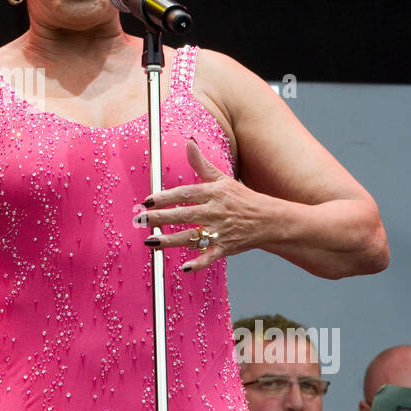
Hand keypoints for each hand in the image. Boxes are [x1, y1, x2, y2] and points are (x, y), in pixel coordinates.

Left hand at [136, 138, 275, 272]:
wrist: (269, 220)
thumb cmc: (242, 198)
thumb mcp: (222, 179)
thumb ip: (201, 164)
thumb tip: (189, 142)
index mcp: (214, 193)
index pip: (186, 194)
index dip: (166, 197)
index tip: (147, 201)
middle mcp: (216, 212)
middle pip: (185, 215)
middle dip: (161, 217)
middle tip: (141, 220)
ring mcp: (221, 231)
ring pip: (192, 236)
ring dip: (171, 240)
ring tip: (150, 242)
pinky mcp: (226, 248)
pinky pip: (210, 256)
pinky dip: (198, 262)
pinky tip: (183, 268)